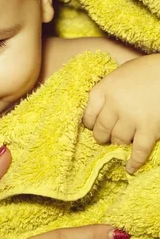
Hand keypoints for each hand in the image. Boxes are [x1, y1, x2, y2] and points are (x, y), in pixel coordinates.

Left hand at [83, 54, 159, 172]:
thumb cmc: (149, 69)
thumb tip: (102, 108)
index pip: (88, 114)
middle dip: (102, 136)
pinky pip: (138, 151)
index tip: (92, 126)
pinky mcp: (149, 128)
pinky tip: (130, 168)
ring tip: (122, 145)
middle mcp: (114, 105)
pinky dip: (134, 161)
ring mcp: (132, 118)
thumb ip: (111, 89)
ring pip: (118, 140)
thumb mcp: (123, 73)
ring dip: (119, 144)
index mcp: (105, 89)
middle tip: (106, 138)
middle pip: (101, 130)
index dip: (90, 123)